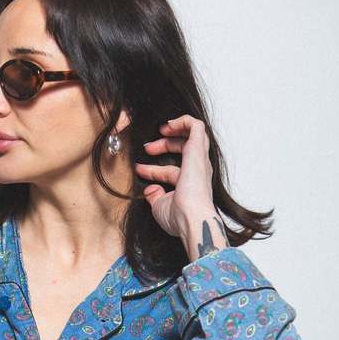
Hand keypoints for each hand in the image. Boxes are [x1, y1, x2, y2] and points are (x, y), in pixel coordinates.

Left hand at [134, 114, 219, 241]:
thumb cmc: (179, 217)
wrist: (190, 218)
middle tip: (147, 148)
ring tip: (162, 129)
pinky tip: (169, 124)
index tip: (139, 170)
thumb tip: (150, 190)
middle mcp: (199, 170)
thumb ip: (155, 196)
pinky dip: (183, 120)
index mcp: (191, 185)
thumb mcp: (160, 206)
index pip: (171, 171)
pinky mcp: (198, 149)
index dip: (153, 169)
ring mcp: (199, 159)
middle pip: (185, 149)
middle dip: (164, 145)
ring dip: (176, 129)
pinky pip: (196, 126)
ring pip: (195, 134)